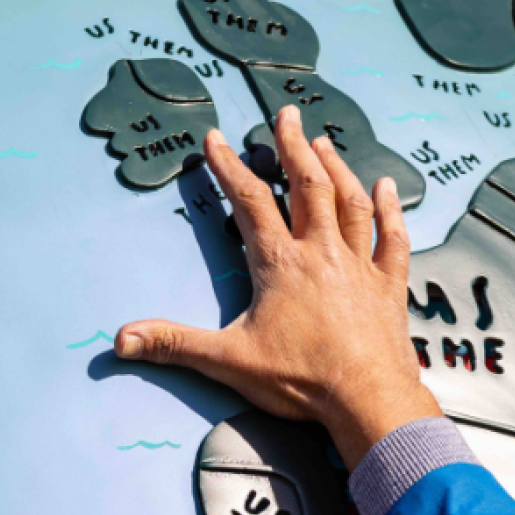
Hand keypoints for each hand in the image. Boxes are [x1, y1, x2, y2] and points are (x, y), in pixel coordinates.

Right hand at [114, 106, 440, 468]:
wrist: (367, 399)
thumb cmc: (301, 380)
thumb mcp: (228, 361)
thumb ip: (174, 344)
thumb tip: (121, 339)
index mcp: (281, 263)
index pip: (249, 202)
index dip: (230, 168)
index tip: (217, 138)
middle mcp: (322, 253)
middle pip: (308, 186)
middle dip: (293, 147)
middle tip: (287, 116)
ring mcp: (360, 266)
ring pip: (349, 204)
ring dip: (337, 169)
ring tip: (324, 142)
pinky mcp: (389, 287)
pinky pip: (392, 239)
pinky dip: (390, 211)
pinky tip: (386, 188)